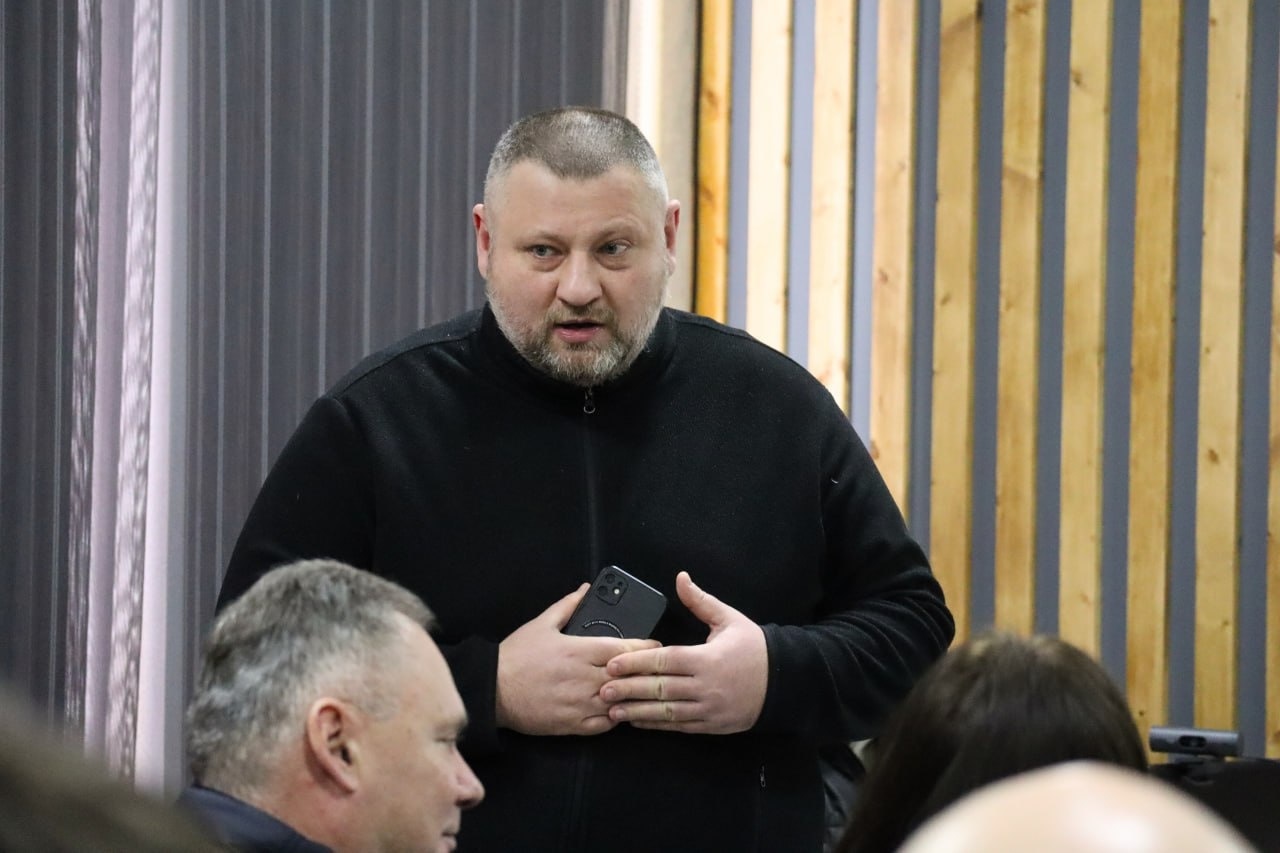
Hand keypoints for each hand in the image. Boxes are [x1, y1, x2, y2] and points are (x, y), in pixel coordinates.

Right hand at [496, 584, 660, 735]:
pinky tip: (618, 709)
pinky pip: (605, 724)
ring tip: (640, 691)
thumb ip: (567, 606)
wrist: (492, 690)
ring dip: (631, 696)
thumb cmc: (516, 656)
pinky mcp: (572, 725)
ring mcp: (580, 704)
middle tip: (655, 669)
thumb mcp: (541, 624)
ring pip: (620, 702)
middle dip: (643, 673)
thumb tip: (585, 590)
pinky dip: (615, 717)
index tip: (655, 646)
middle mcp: (584, 678)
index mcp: (579, 651)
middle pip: (628, 677)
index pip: (624, 650)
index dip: (644, 648)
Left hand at [599, 572, 767, 733]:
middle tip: (602, 690)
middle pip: (660, 689)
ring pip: (667, 712)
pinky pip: (679, 726)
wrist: (785, 682)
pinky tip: (638, 721)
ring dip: (638, 712)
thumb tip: (681, 578)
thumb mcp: (729, 619)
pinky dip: (657, 724)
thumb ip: (700, 602)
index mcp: (708, 658)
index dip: (636, 662)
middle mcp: (706, 686)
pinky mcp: (711, 724)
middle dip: (629, 690)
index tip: (612, 664)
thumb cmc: (754, 648)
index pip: (665, 661)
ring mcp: (708, 709)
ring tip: (613, 711)